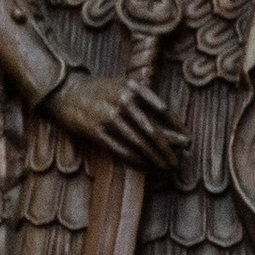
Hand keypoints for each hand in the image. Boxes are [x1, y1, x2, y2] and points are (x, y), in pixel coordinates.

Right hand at [45, 70, 187, 170]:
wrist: (66, 92)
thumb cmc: (103, 93)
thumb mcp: (125, 89)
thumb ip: (150, 106)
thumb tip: (180, 135)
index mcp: (132, 87)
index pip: (163, 110)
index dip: (177, 128)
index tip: (188, 142)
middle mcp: (121, 100)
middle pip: (153, 131)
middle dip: (169, 150)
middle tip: (177, 162)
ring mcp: (108, 116)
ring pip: (140, 143)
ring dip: (156, 158)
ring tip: (166, 167)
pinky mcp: (96, 131)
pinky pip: (122, 150)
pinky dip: (137, 160)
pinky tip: (146, 165)